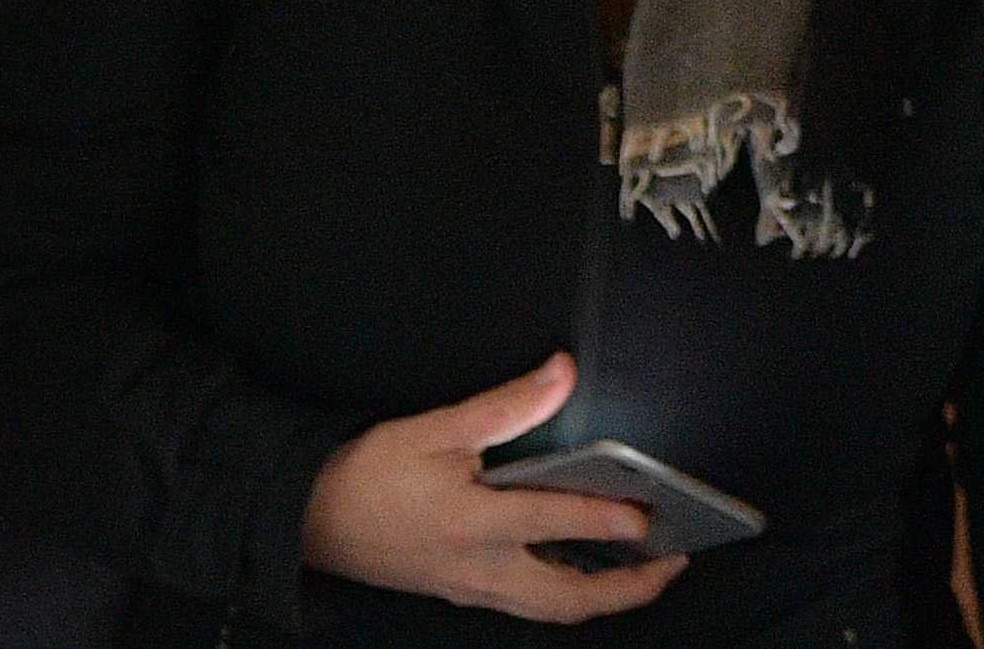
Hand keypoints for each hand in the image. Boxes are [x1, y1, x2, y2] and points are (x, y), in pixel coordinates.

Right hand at [299, 354, 687, 622]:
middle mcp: (482, 568)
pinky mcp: (462, 590)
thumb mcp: (436, 429)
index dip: (612, 519)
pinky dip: (565, 595)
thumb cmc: (370, 475)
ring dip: (602, 597)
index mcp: (477, 525)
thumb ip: (506, 406)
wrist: (311, 520)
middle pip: (569, 598)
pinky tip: (581, 572)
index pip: (559, 522)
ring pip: (551, 609)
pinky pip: (527, 605)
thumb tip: (561, 373)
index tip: (652, 514)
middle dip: (629, 589)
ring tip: (641, 573)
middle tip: (672, 562)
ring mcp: (472, 587)